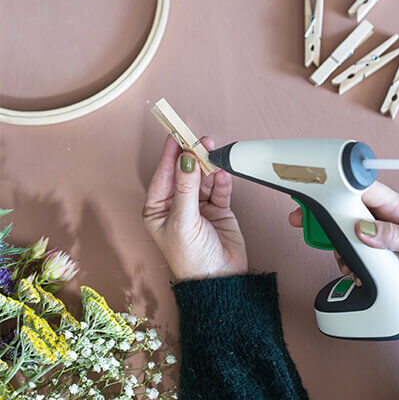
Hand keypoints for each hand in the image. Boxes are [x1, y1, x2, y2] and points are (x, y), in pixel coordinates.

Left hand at [143, 136, 247, 280]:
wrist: (220, 280)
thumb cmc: (191, 258)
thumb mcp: (184, 221)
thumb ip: (186, 187)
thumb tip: (185, 158)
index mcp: (158, 210)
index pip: (163, 176)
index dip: (170, 155)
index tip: (176, 136)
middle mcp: (177, 206)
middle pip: (184, 174)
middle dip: (192, 157)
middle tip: (199, 141)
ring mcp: (198, 207)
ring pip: (203, 178)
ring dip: (208, 166)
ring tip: (213, 153)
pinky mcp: (218, 209)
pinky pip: (219, 189)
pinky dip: (221, 180)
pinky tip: (222, 173)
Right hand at [289, 182, 398, 327]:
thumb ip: (395, 235)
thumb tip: (363, 229)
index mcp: (398, 208)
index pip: (364, 190)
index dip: (340, 188)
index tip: (320, 191)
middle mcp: (383, 220)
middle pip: (346, 209)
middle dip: (324, 215)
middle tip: (303, 218)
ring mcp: (376, 239)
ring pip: (343, 232)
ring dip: (335, 244)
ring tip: (341, 257)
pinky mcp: (372, 256)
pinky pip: (349, 253)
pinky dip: (344, 261)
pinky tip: (352, 270)